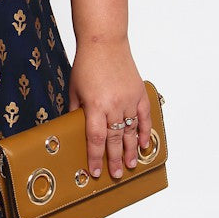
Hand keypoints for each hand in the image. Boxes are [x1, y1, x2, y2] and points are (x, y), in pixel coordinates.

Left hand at [68, 38, 151, 177]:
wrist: (105, 42)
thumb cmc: (86, 65)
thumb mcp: (74, 90)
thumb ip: (76, 111)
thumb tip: (75, 130)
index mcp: (95, 106)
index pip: (96, 139)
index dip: (95, 157)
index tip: (95, 171)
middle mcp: (114, 105)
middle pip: (115, 139)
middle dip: (114, 159)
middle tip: (115, 175)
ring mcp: (129, 99)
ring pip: (131, 131)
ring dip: (131, 150)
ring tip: (130, 165)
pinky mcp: (139, 93)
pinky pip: (144, 117)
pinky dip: (145, 132)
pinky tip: (143, 145)